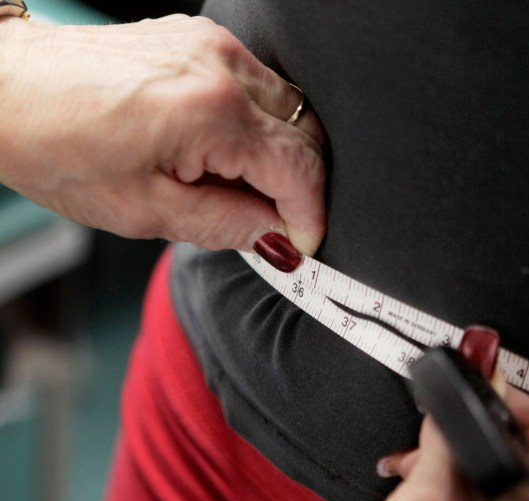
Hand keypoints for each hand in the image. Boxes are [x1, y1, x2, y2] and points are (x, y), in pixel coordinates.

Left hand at [0, 15, 325, 254]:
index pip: (300, 169)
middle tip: (272, 226)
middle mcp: (222, 66)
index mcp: (211, 112)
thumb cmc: (58, 150)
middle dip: (300, 189)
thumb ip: (226, 226)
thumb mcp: (146, 213)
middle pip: (307, 136)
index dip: (309, 215)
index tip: (301, 244)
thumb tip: (275, 236)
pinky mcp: (202, 40)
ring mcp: (213, 44)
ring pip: (290, 111)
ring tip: (241, 192)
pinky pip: (260, 91)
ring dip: (281, 159)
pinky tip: (229, 156)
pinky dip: (261, 131)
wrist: (9, 89)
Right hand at [337, 388, 528, 500]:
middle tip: (432, 443)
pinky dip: (465, 487)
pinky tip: (429, 490)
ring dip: (461, 462)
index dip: (503, 401)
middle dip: (473, 438)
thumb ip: (444, 437)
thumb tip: (460, 389)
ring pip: (515, 473)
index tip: (468, 394)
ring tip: (418, 471)